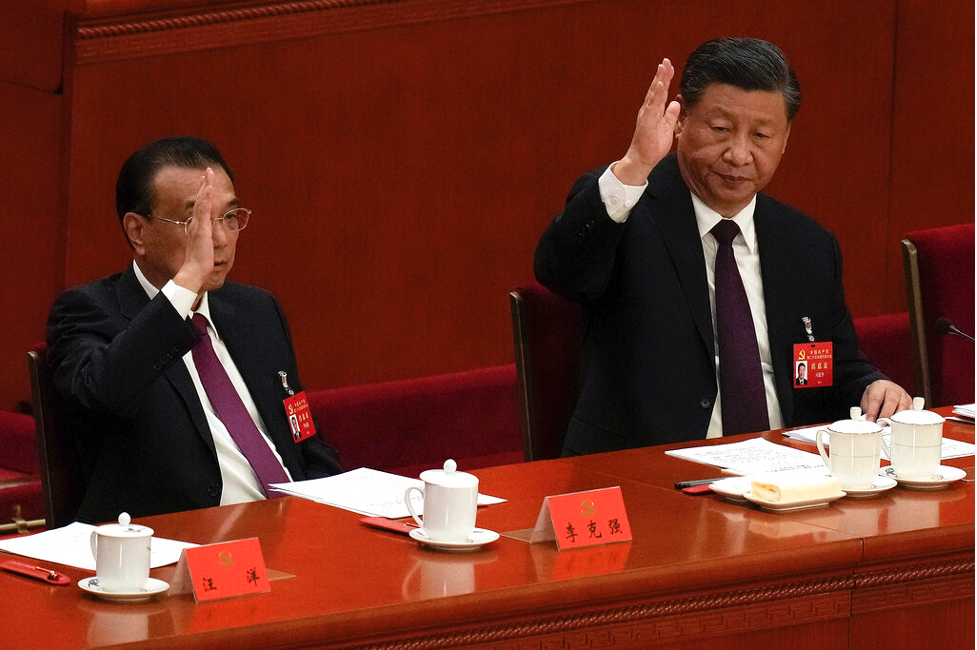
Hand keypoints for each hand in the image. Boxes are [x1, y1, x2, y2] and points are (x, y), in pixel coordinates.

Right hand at [173, 168, 215, 297]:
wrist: (194, 270)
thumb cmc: (199, 262)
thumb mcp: (204, 247)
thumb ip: (204, 240)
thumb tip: (206, 238)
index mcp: (197, 226)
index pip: (200, 206)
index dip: (203, 194)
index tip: (206, 183)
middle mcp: (196, 223)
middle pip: (200, 199)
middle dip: (204, 184)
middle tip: (207, 171)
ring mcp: (198, 225)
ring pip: (201, 201)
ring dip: (205, 186)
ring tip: (208, 173)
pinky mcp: (201, 228)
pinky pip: (203, 210)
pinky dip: (205, 198)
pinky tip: (208, 187)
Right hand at [613, 58, 681, 184]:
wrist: (642, 159)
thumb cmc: (653, 145)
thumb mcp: (667, 127)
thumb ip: (670, 114)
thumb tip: (676, 103)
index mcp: (654, 111)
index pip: (661, 91)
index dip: (666, 78)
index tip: (670, 66)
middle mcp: (649, 110)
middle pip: (657, 88)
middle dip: (662, 74)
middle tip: (666, 60)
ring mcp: (647, 114)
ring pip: (654, 94)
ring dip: (659, 80)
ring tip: (663, 67)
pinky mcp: (646, 121)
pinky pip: (652, 105)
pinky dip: (656, 94)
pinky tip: (660, 85)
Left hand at [860, 380, 911, 421]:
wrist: (884, 388)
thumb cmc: (875, 395)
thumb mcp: (867, 399)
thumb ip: (867, 409)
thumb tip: (870, 421)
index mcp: (880, 386)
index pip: (876, 399)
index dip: (873, 412)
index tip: (870, 421)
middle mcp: (893, 389)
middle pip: (891, 402)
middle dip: (886, 415)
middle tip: (881, 424)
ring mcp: (903, 395)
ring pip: (903, 407)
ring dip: (897, 418)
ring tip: (890, 426)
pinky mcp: (910, 402)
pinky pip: (910, 411)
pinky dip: (906, 419)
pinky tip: (901, 425)